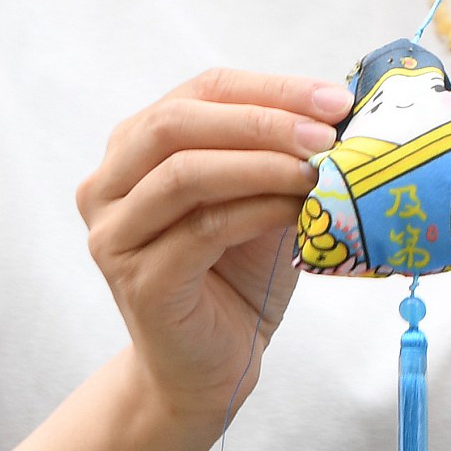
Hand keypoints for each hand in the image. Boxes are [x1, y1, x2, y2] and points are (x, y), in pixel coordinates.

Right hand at [74, 70, 347, 429]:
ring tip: (319, 170)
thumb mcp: (264, 195)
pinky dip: (258, 210)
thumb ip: (281, 152)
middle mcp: (108, 186)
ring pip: (184, 173)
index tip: (337, 100)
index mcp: (135, 148)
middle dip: (263, 119)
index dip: (272, 88)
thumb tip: (342, 111)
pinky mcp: (138, 280)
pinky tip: (298, 211)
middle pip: (177, 122)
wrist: (213, 362)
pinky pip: (201, 229)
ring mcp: (114, 235)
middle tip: (327, 133)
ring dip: (263, 164)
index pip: (202, 90)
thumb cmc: (240, 270)